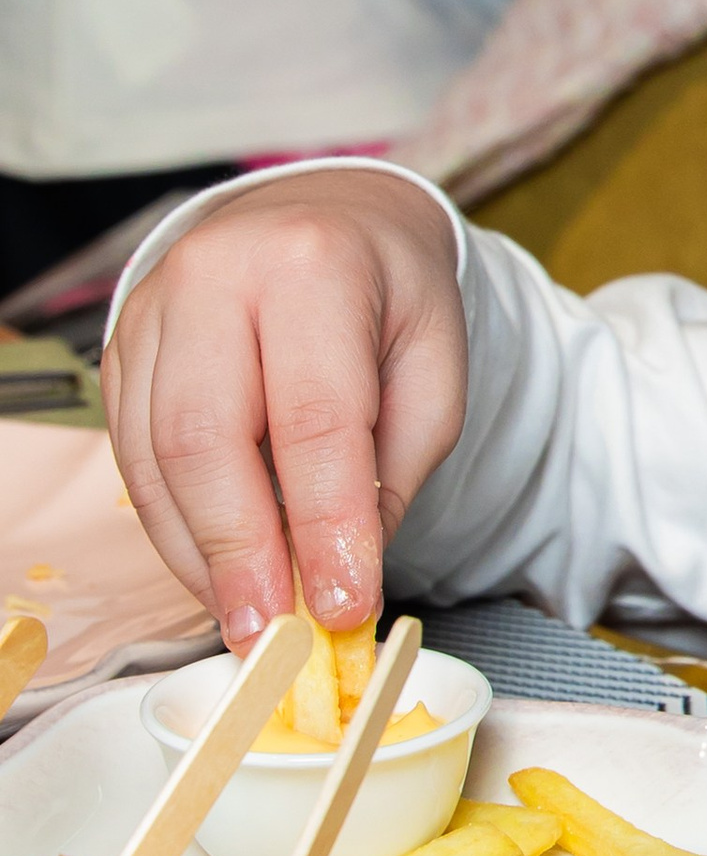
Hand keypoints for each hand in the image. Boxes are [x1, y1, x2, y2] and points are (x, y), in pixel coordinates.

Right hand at [102, 172, 466, 649]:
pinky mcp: (122, 350)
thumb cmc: (389, 297)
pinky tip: (216, 571)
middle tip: (272, 634)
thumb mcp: (436, 366)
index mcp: (312, 264)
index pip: (315, 416)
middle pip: (207, 438)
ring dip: (200, 554)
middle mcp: (215, 276)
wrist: (327, 220)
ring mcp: (153, 310)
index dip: (325, 523)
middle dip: (241, 552)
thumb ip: (394, 468)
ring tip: (248, 618)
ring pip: (155, 457)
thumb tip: (340, 574)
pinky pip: (132, 456)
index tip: (341, 606)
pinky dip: (175, 528)